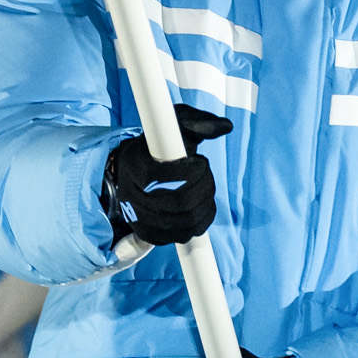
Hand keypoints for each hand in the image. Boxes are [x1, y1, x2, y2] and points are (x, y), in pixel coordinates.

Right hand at [103, 109, 232, 244]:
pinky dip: (199, 222)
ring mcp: (139, 218)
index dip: (193, 172)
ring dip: (205, 205)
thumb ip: (198, 121)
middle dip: (204, 188)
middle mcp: (132, 195)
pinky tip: (200, 206)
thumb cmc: (157, 144)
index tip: (199, 161)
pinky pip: (182, 236)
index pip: (168, 177)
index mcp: (136, 165)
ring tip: (205, 188)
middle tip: (206, 175)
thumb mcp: (174, 124)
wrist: (132, 170)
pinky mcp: (148, 233)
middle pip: (180, 203)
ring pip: (184, 222)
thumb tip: (225, 127)